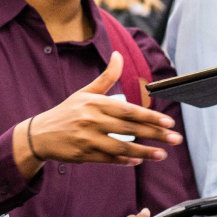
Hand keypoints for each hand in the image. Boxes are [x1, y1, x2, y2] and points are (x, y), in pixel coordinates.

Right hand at [19, 52, 182, 168]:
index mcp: (95, 103)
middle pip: (130, 129)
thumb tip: (118, 55)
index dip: (150, 117)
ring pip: (122, 147)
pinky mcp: (84, 155)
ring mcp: (88, 139)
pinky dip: (125, 161)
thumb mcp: (85, 92)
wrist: (40, 134)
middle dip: (155, 134)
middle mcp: (92, 120)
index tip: (168, 122)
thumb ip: (106, 77)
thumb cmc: (67, 111)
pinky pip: (109, 159)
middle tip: (175, 138)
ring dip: (145, 152)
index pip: (128, 110)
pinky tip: (139, 161)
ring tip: (162, 154)